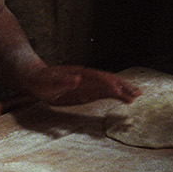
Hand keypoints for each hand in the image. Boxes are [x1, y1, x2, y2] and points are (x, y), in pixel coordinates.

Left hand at [20, 65, 141, 106]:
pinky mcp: (84, 90)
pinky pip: (102, 91)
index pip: (100, 79)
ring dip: (122, 89)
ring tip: (136, 95)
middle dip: (123, 86)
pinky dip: (113, 94)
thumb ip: (62, 82)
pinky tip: (122, 97)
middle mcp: (86, 77)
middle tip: (138, 94)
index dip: (112, 86)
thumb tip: (78, 79)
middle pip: (108, 80)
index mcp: (79, 74)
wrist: (34, 78)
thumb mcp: (48, 83)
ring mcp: (86, 83)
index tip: (123, 93)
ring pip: (108, 85)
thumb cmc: (41, 82)